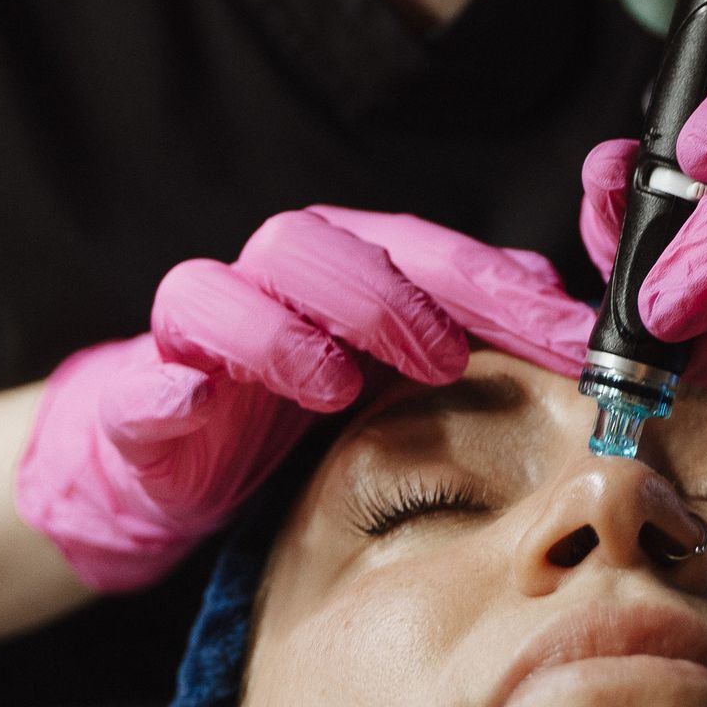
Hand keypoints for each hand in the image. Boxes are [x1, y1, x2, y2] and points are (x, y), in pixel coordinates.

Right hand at [15, 208, 593, 590]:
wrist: (175, 461)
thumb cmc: (299, 404)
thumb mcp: (398, 363)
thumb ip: (472, 321)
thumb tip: (558, 295)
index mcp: (340, 266)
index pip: (423, 252)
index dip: (498, 288)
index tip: (570, 338)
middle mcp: (267, 283)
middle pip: (315, 244)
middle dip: (389, 298)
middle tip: (448, 359)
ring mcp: (198, 339)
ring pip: (221, 293)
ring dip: (282, 334)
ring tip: (336, 388)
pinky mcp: (136, 403)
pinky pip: (138, 387)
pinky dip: (163, 392)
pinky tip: (190, 402)